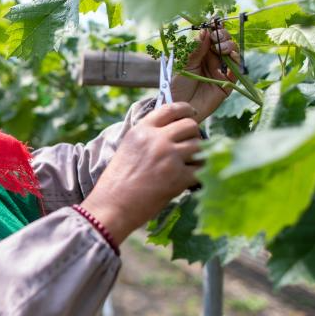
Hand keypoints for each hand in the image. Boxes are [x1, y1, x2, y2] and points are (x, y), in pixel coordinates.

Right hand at [81, 102, 201, 243]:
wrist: (113, 206)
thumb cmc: (117, 182)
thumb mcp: (128, 149)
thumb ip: (147, 137)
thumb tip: (171, 132)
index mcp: (142, 130)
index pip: (170, 109)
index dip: (185, 109)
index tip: (192, 113)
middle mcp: (157, 139)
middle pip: (190, 125)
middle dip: (194, 134)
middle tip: (191, 146)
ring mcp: (169, 157)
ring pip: (200, 145)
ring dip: (199, 154)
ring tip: (191, 164)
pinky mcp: (178, 177)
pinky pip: (201, 168)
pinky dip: (200, 174)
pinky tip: (192, 179)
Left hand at [169, 26, 239, 121]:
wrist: (178, 107)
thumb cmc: (176, 86)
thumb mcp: (184, 65)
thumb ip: (195, 50)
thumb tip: (204, 31)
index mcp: (201, 53)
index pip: (211, 37)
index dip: (214, 29)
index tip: (213, 22)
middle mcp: (212, 60)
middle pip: (224, 42)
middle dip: (222, 36)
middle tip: (215, 37)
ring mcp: (221, 71)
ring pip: (232, 53)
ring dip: (229, 46)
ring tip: (220, 47)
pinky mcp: (227, 84)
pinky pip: (236, 71)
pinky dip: (235, 61)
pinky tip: (230, 56)